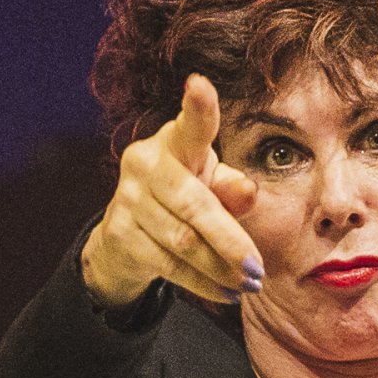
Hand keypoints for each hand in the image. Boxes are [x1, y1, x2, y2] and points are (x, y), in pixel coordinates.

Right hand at [82, 73, 262, 307]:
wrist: (124, 236)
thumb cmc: (183, 199)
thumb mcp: (210, 187)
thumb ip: (231, 188)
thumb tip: (249, 192)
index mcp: (173, 144)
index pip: (190, 125)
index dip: (197, 107)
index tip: (199, 84)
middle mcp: (145, 164)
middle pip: (193, 205)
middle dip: (230, 242)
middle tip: (257, 270)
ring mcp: (128, 200)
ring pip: (182, 242)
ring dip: (219, 269)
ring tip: (248, 285)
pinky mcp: (120, 234)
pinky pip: (169, 265)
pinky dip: (202, 283)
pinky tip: (224, 293)